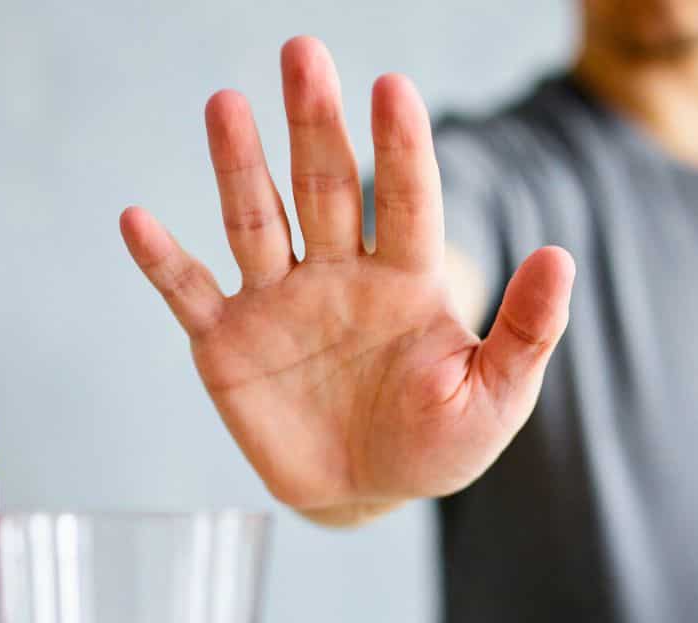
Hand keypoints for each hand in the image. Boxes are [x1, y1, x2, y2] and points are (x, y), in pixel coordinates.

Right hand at [120, 36, 574, 524]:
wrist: (364, 494)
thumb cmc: (436, 443)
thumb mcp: (495, 397)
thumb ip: (526, 331)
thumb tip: (560, 255)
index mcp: (405, 278)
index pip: (407, 200)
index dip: (400, 147)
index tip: (394, 89)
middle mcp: (338, 273)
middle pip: (324, 185)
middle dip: (314, 122)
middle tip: (304, 52)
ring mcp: (278, 302)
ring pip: (256, 220)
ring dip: (239, 166)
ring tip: (226, 103)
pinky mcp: (227, 343)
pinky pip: (191, 293)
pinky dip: (162, 261)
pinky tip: (137, 219)